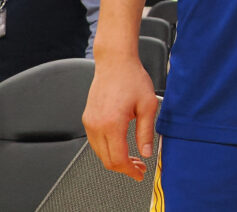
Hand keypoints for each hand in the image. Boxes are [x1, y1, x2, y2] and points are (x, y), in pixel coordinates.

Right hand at [82, 55, 159, 180]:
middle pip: (106, 160)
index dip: (130, 170)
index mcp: (112, 123)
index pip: (118, 158)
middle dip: (124, 168)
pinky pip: (95, 142)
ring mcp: (89, 122)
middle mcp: (96, 125)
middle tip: (139, 168)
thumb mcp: (148, 105)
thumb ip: (146, 132)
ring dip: (115, 159)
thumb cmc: (132, 78)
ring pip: (99, 153)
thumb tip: (147, 152)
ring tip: (134, 158)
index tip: (139, 173)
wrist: (115, 63)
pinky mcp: (88, 119)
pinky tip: (121, 146)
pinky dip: (108, 149)